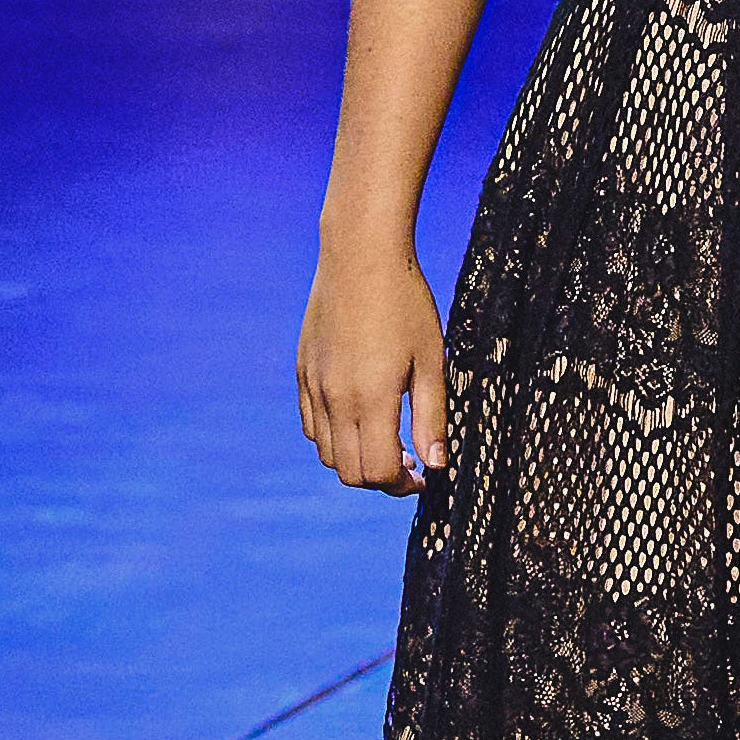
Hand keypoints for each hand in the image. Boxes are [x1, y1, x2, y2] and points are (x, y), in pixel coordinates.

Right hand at [298, 249, 449, 492]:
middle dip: (381, 480)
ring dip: (356, 460)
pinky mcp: (303, 371)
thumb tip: (437, 465)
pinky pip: (311, 425)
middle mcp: (336, 399)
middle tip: (410, 465)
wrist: (360, 254)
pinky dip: (333, 437)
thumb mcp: (432, 360)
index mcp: (372, 398)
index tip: (425, 478)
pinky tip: (359, 417)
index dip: (404, 486)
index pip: (379, 472)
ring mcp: (314, 386)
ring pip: (327, 453)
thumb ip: (432, 417)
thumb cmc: (405, 302)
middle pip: (350, 473)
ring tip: (386, 441)